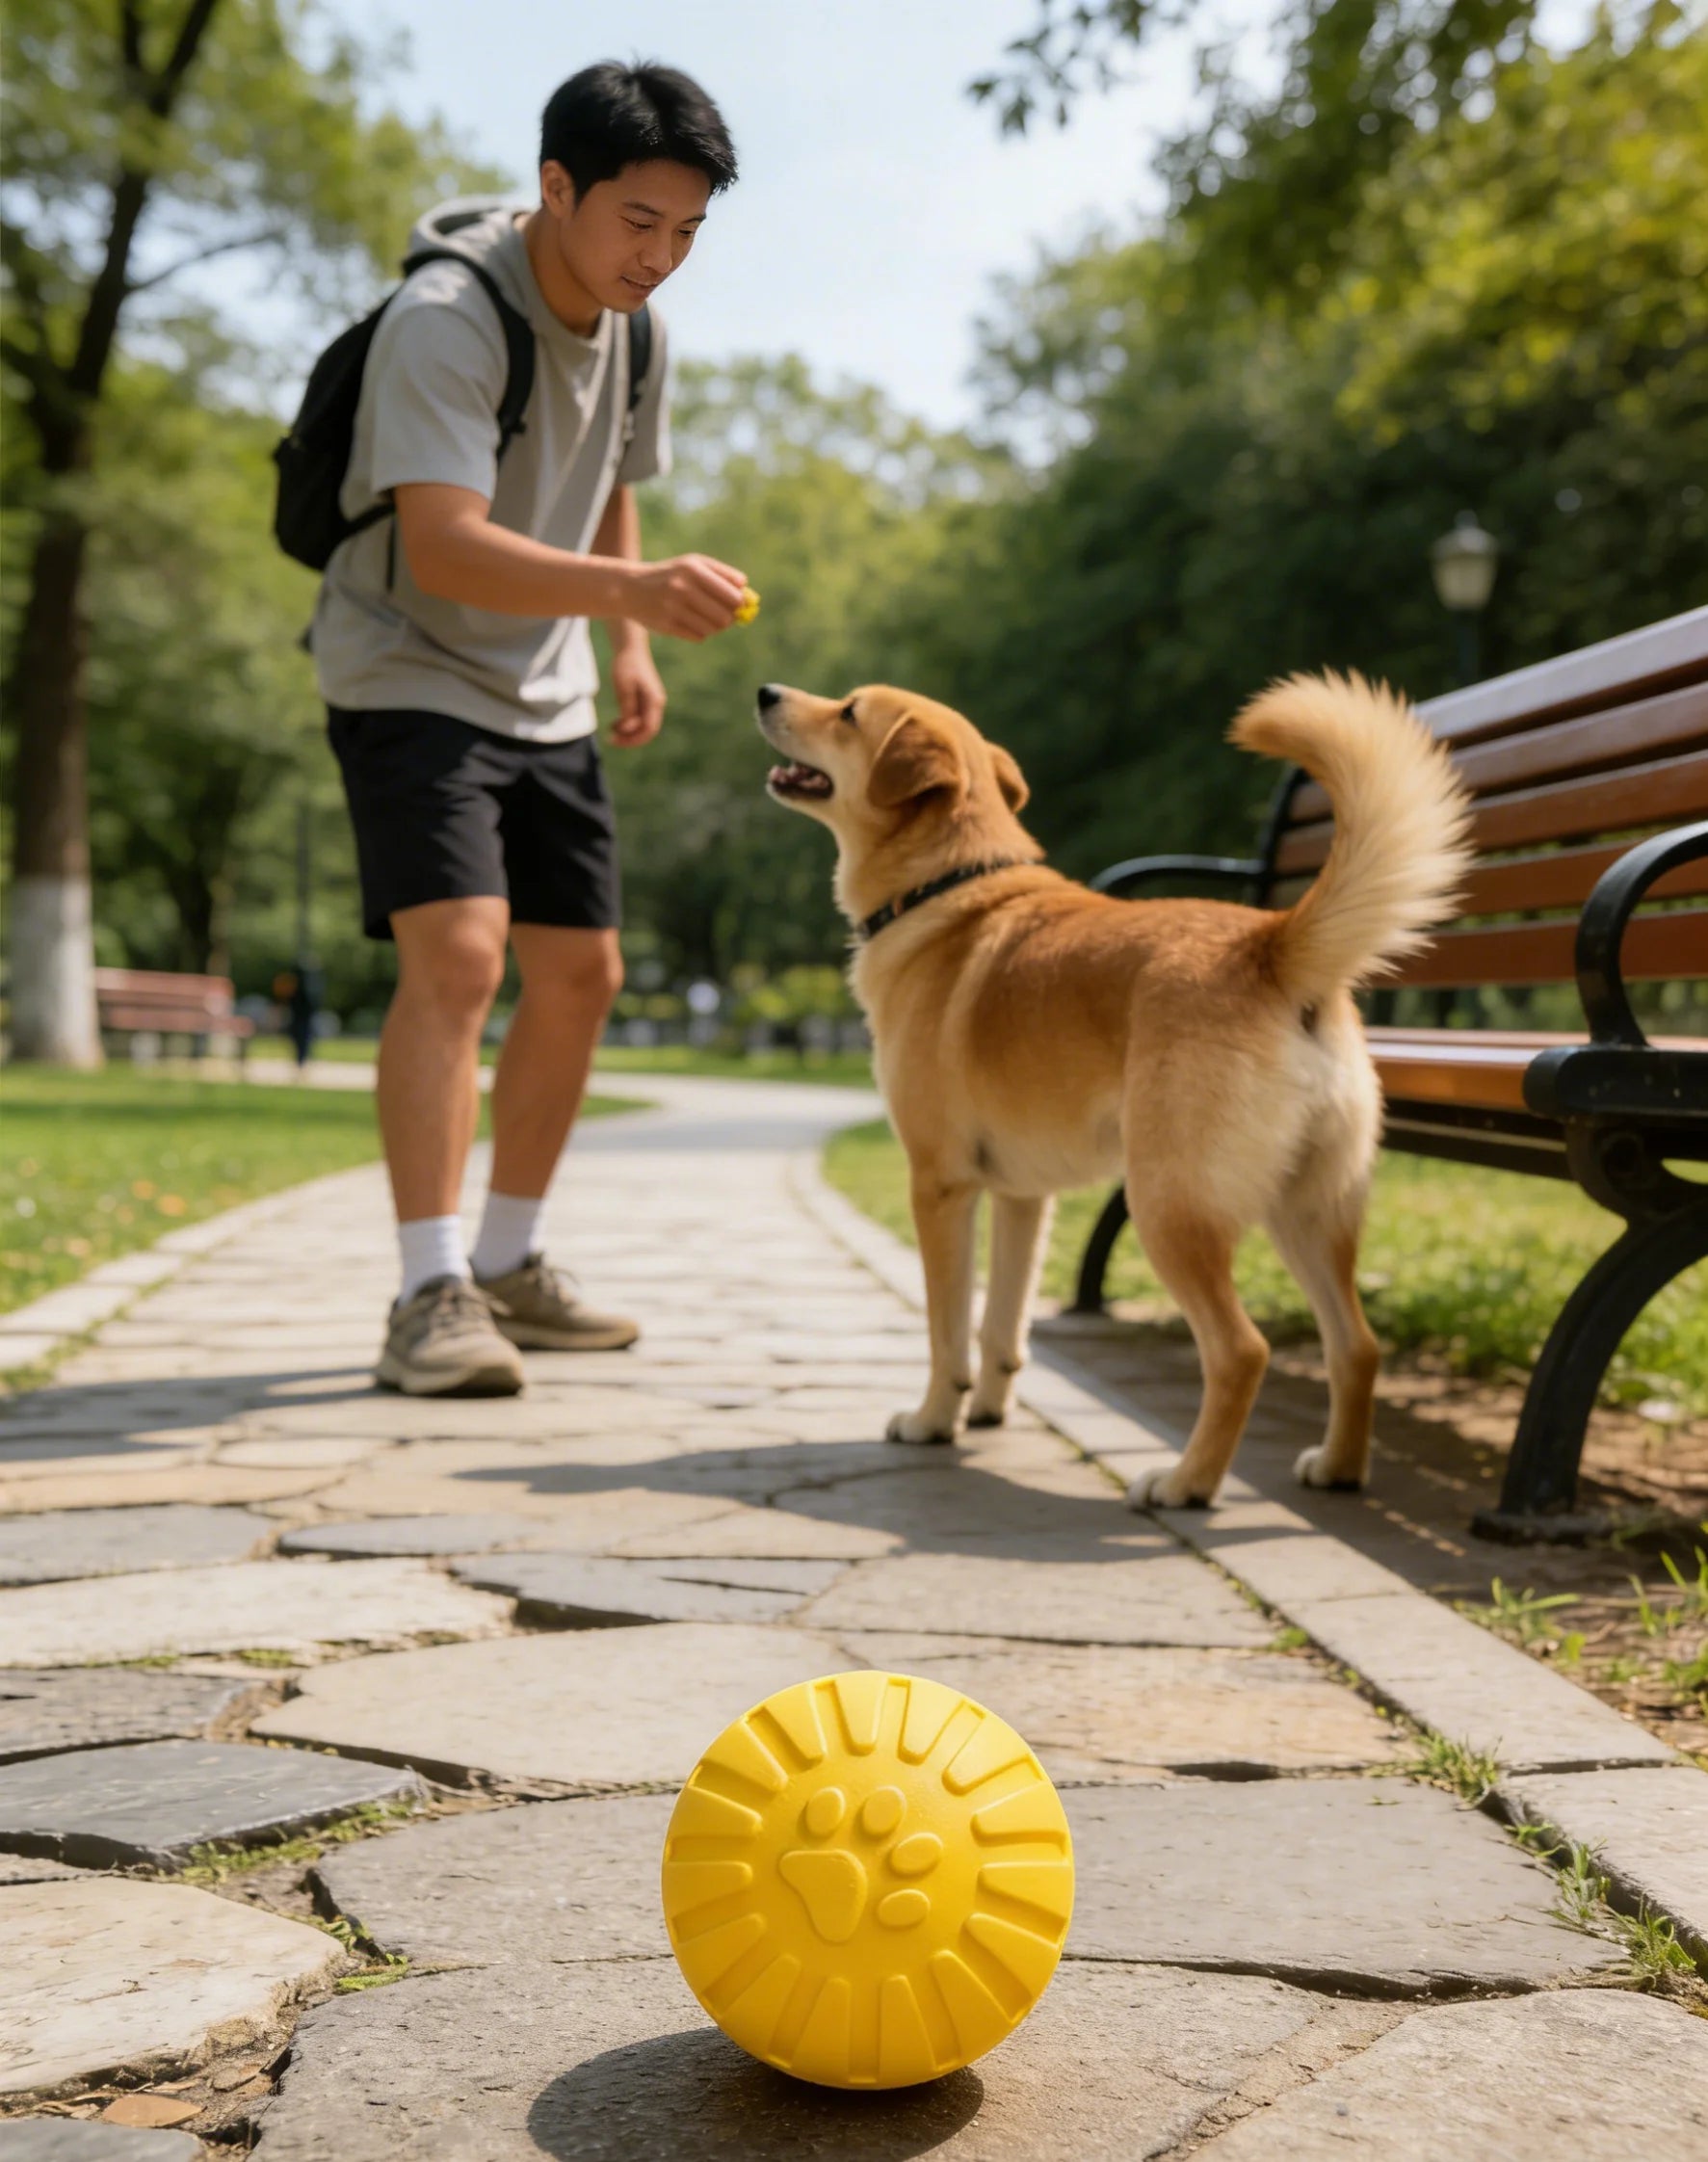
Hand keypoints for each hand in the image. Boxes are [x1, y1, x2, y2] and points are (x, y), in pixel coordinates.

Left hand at [609, 639, 665, 746]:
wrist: (630, 648)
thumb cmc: (627, 664)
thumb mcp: (624, 687)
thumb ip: (627, 709)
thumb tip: (628, 728)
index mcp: (655, 701)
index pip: (648, 729)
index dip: (632, 738)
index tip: (615, 739)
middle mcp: (656, 704)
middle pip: (647, 731)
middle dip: (630, 739)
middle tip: (611, 740)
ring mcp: (651, 703)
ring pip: (643, 727)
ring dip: (628, 732)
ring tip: (611, 730)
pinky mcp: (645, 701)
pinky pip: (639, 719)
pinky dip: (627, 725)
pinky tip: (615, 724)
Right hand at [620, 553, 747, 641]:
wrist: (631, 588)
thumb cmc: (671, 575)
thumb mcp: (694, 564)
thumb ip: (723, 574)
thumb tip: (746, 590)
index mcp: (693, 569)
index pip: (733, 596)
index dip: (739, 603)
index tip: (736, 604)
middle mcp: (683, 587)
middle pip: (725, 616)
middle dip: (729, 618)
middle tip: (724, 615)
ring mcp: (673, 608)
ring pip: (712, 629)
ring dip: (714, 627)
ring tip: (707, 618)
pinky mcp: (666, 625)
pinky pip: (698, 637)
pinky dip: (701, 633)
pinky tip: (692, 623)